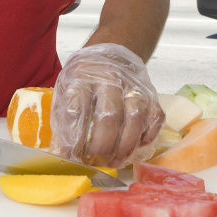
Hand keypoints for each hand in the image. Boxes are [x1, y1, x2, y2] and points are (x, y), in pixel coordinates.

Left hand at [49, 43, 162, 167]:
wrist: (110, 54)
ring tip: (114, 161)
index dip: (75, 139)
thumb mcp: (65, 93)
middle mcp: (110, 77)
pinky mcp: (151, 93)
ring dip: (125, 147)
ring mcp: (134, 84)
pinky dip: (146, 137)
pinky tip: (134, 147)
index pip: (77, 110)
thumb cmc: (85, 81)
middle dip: (102, 147)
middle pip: (109, 116)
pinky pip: (155, 118)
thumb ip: (64, 121)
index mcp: (82, 76)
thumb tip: (61, 156)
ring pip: (135, 118)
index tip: (72, 156)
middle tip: (95, 162)